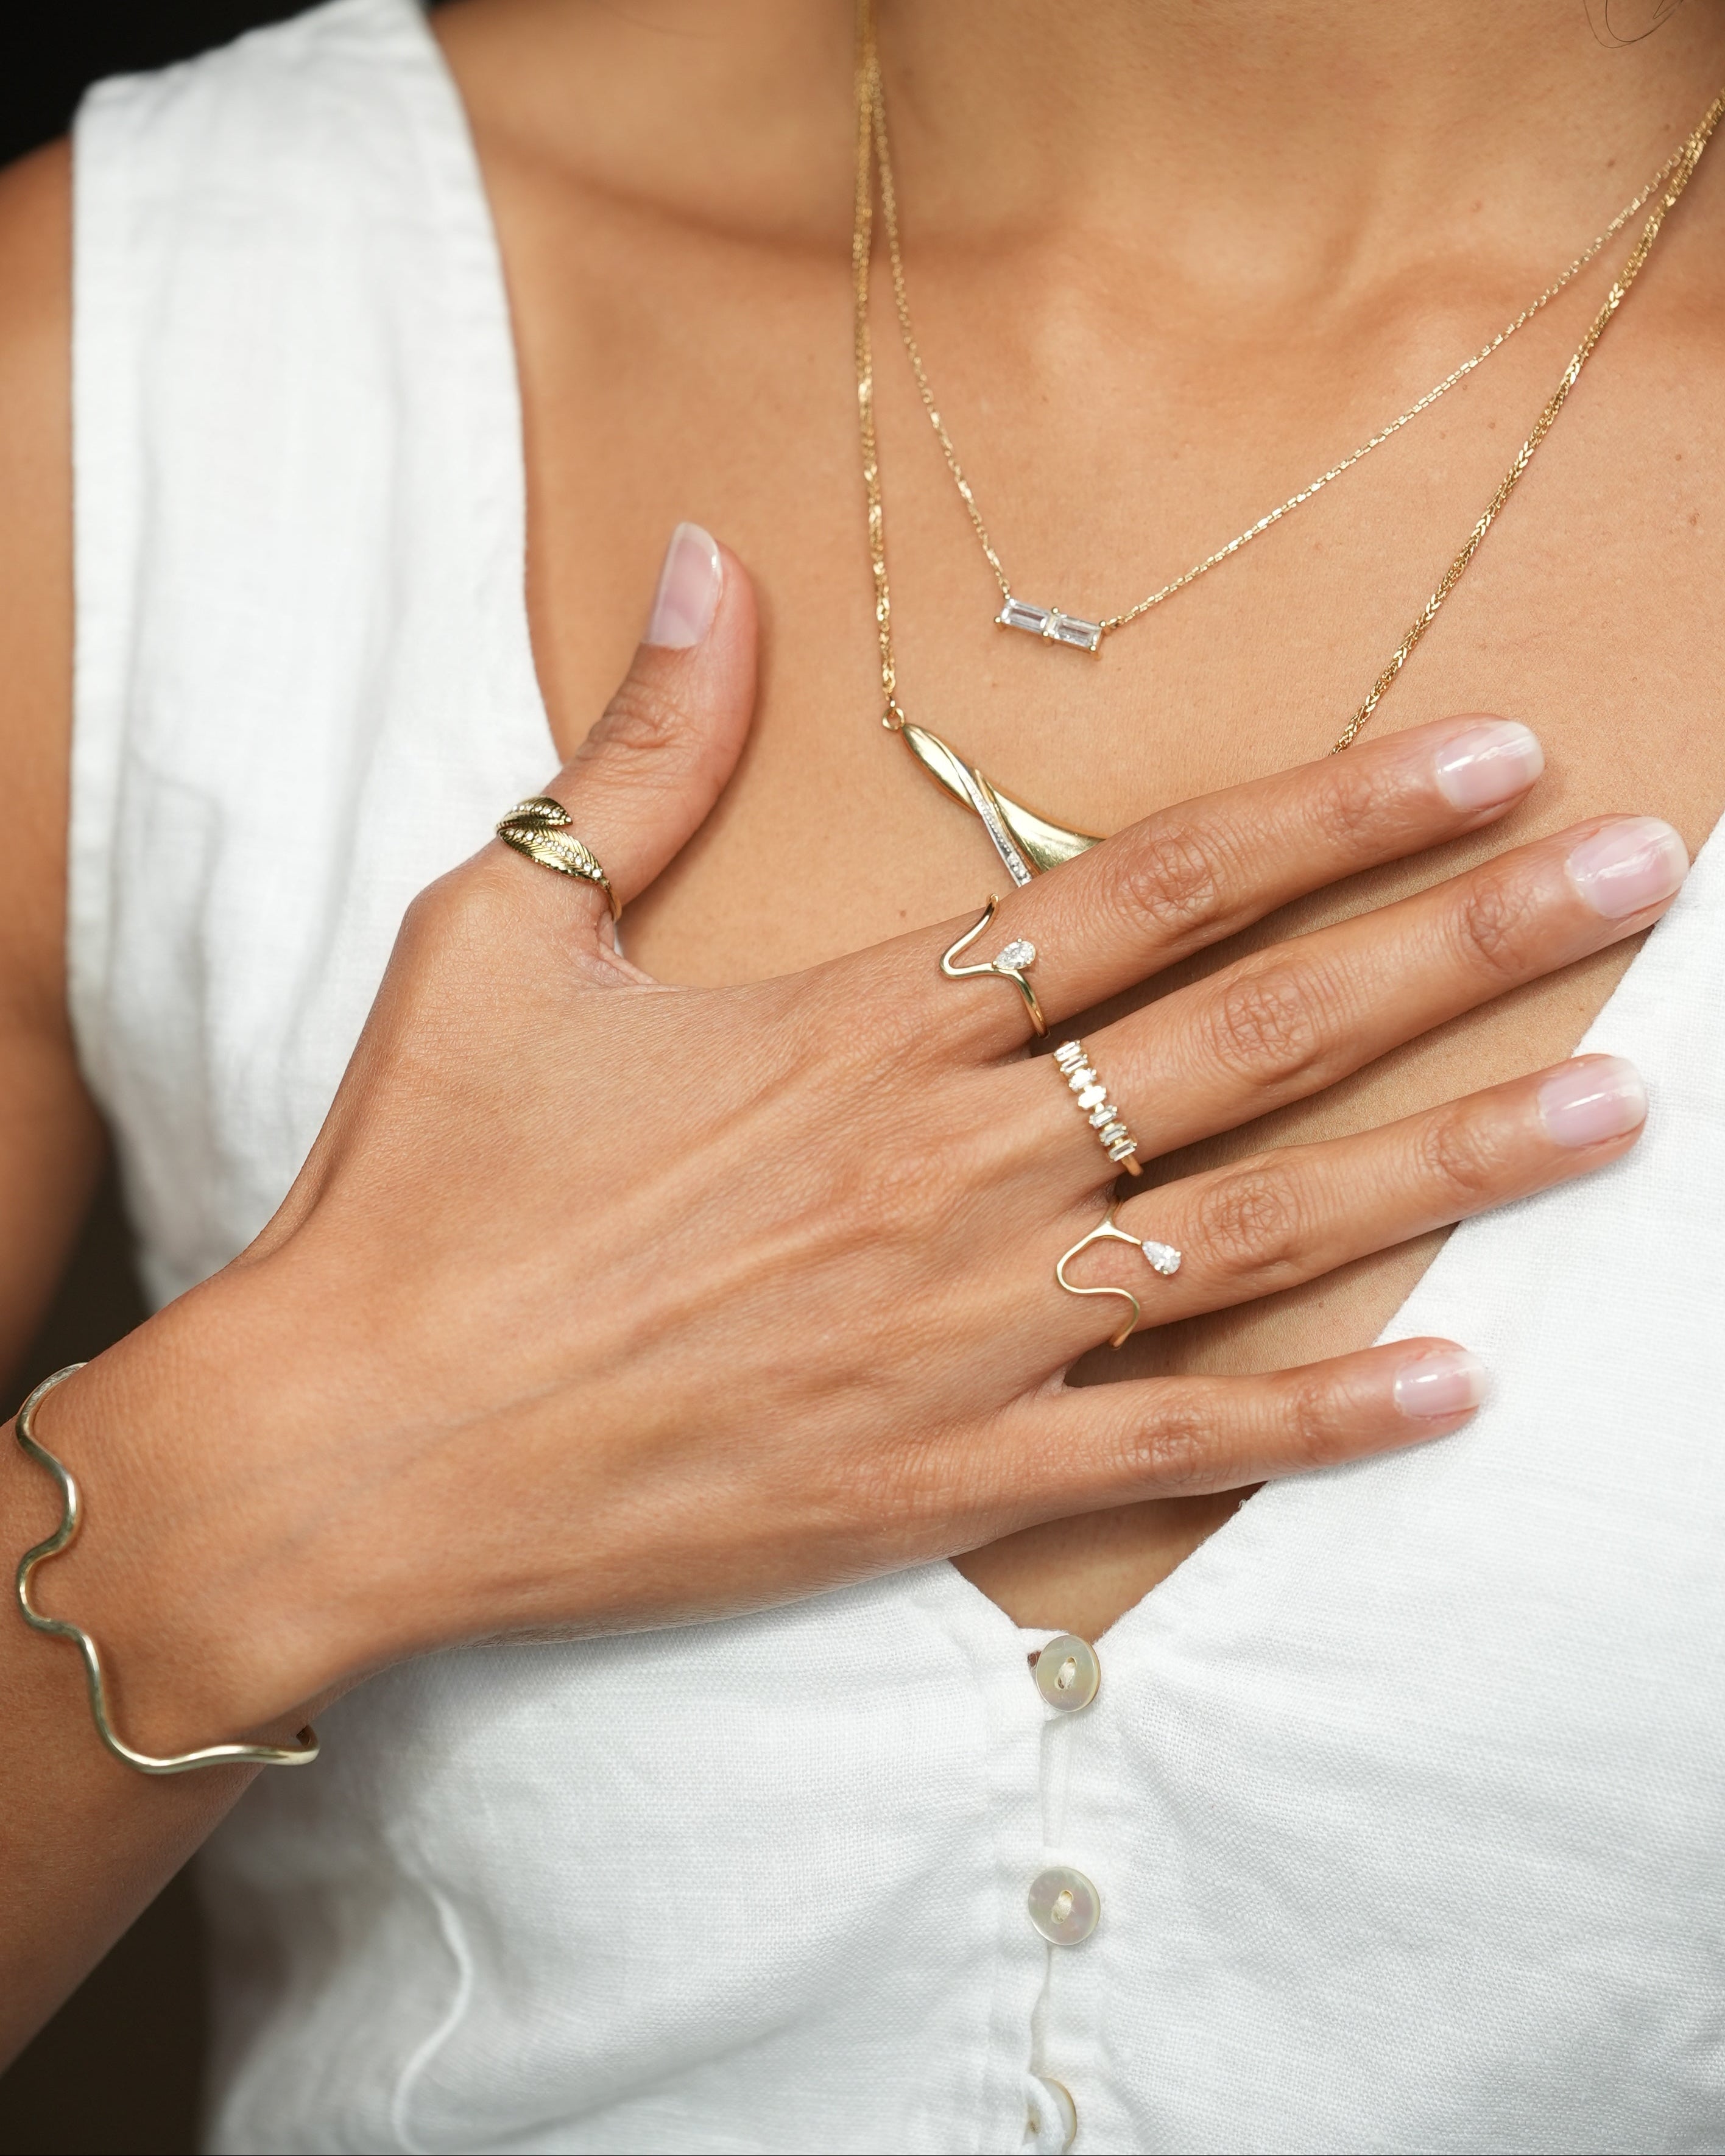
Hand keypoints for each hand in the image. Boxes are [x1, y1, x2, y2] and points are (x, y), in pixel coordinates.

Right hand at [39, 531, 1682, 1749]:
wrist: (357, 1444)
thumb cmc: (423, 1185)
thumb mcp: (501, 927)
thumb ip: (641, 754)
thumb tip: (707, 563)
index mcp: (860, 1025)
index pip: (1153, 890)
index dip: (1334, 814)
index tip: (1486, 759)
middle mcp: (950, 1164)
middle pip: (1255, 1032)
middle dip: (1459, 945)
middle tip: (1630, 879)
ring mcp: (963, 1327)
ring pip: (1257, 1226)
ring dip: (1449, 1163)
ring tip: (1612, 1102)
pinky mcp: (941, 1475)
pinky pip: (1169, 1445)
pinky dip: (1315, 1422)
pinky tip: (1451, 1385)